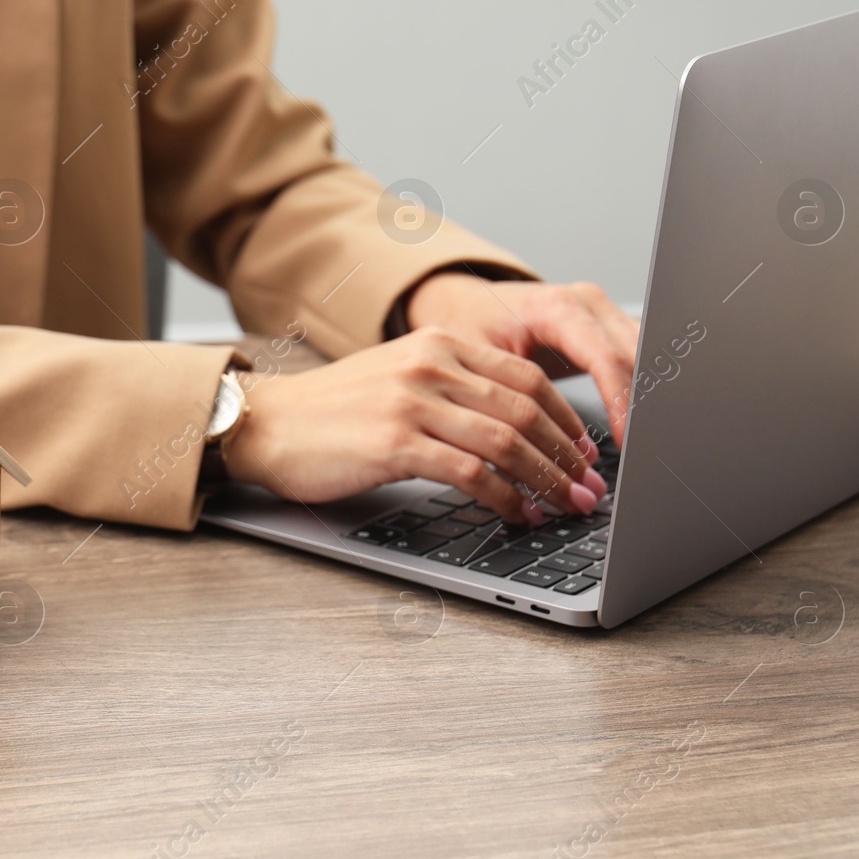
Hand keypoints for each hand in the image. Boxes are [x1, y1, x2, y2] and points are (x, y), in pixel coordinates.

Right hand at [221, 328, 607, 523]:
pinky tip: (517, 515)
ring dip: (547, 480)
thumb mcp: (399, 379)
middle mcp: (431, 365)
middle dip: (569, 456)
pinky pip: (471, 474)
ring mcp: (413, 403)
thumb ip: (452, 389)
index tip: (586, 453)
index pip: (525, 378)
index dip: (567, 419)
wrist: (267, 424)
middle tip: (591, 488)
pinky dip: (505, 499)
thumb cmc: (333, 413)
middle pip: (526, 410)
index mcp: (438, 344)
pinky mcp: (395, 443)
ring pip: (507, 442)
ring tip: (567, 506)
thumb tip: (515, 430)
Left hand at [406, 273, 638, 444]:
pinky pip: (638, 360)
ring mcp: (604, 315)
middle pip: (636, 356)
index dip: (620, 401)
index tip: (624, 441)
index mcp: (556, 307)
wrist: (472, 304)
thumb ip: (507, 395)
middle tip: (638, 454)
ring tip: (640, 447)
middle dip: (640, 407)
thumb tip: (524, 447)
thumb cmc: (471, 326)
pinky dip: (638, 394)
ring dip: (645, 402)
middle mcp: (588, 305)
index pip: (605, 356)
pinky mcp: (611, 330)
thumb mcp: (479, 359)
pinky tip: (635, 428)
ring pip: (647, 357)